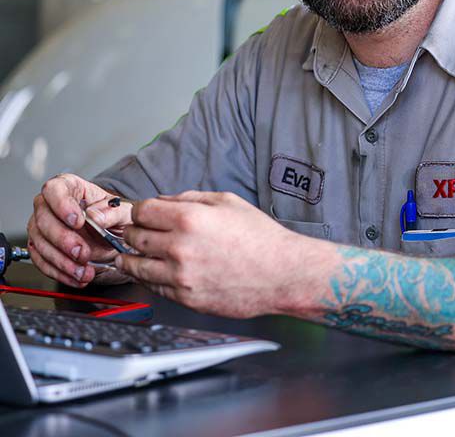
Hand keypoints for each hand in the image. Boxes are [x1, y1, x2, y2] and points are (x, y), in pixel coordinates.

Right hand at [27, 173, 132, 287]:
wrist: (112, 237)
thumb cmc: (113, 217)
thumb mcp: (123, 212)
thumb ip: (113, 212)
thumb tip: (96, 216)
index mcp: (70, 187)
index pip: (55, 189)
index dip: (63, 206)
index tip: (78, 221)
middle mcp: (50, 205)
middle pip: (44, 219)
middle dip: (63, 240)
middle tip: (82, 252)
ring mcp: (42, 226)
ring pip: (40, 243)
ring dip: (62, 261)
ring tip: (84, 271)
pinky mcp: (40, 247)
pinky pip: (41, 261)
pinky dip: (59, 272)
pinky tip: (75, 276)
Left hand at [117, 191, 308, 316]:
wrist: (281, 273)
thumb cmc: (260, 238)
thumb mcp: (229, 202)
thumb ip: (191, 197)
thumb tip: (164, 200)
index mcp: (190, 218)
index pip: (142, 210)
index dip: (141, 210)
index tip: (144, 213)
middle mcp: (180, 247)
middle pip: (134, 236)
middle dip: (134, 231)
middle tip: (140, 231)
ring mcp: (180, 275)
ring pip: (135, 265)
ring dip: (131, 257)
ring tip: (133, 254)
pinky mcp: (184, 298)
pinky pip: (151, 286)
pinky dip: (147, 277)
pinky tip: (153, 270)